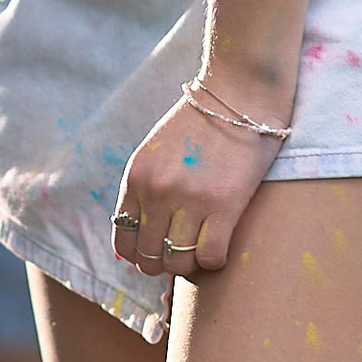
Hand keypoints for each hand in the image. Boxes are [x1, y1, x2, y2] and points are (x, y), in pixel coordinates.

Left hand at [112, 93, 281, 284]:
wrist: (237, 96)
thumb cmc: (200, 123)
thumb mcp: (156, 152)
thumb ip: (145, 187)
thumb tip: (142, 231)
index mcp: (136, 178)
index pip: (123, 240)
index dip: (139, 254)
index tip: (156, 252)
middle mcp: (156, 192)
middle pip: (149, 257)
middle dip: (163, 264)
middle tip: (181, 256)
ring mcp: (188, 200)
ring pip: (178, 262)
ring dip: (189, 266)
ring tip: (200, 252)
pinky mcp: (223, 206)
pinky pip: (209, 257)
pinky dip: (213, 261)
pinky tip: (219, 246)